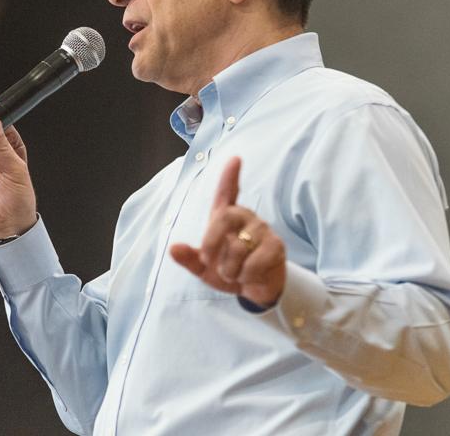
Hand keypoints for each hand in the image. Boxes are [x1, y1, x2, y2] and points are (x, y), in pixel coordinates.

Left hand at [170, 157, 285, 306]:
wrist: (255, 290)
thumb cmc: (230, 271)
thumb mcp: (204, 268)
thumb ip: (189, 258)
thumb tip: (174, 248)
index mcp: (226, 217)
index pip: (228, 192)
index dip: (230, 176)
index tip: (235, 159)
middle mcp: (245, 217)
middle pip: (224, 217)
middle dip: (211, 242)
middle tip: (208, 260)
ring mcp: (262, 230)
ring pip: (237, 246)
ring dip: (229, 269)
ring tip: (235, 273)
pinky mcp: (276, 246)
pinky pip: (253, 263)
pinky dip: (245, 276)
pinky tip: (250, 276)